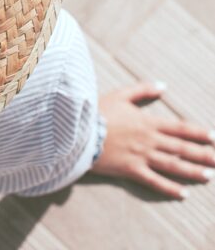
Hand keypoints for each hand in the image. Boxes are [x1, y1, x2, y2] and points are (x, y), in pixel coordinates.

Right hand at [91, 83, 214, 198]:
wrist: (78, 129)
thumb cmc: (98, 110)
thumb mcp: (121, 94)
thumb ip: (143, 89)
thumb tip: (163, 85)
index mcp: (148, 121)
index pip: (179, 128)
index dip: (197, 132)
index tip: (212, 136)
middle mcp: (149, 140)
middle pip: (181, 148)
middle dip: (202, 154)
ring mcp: (142, 156)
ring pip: (172, 165)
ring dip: (192, 171)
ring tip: (209, 175)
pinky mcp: (131, 170)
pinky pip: (154, 181)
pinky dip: (169, 188)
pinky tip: (182, 194)